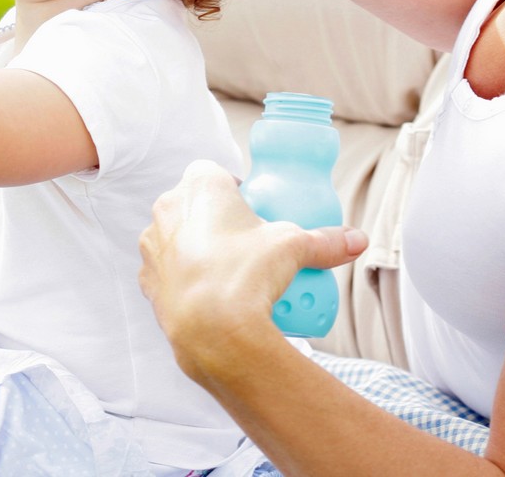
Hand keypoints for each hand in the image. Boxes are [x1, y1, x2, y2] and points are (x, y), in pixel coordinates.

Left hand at [139, 160, 365, 370]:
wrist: (209, 331)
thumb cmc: (246, 275)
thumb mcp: (295, 248)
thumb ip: (326, 240)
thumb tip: (357, 241)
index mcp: (198, 185)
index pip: (215, 172)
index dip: (235, 189)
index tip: (255, 211)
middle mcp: (167, 207)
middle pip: (196, 205)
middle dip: (219, 219)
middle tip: (249, 244)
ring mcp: (152, 245)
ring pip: (178, 238)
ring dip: (198, 248)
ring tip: (230, 273)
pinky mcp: (147, 280)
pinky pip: (169, 272)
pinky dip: (186, 279)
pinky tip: (209, 295)